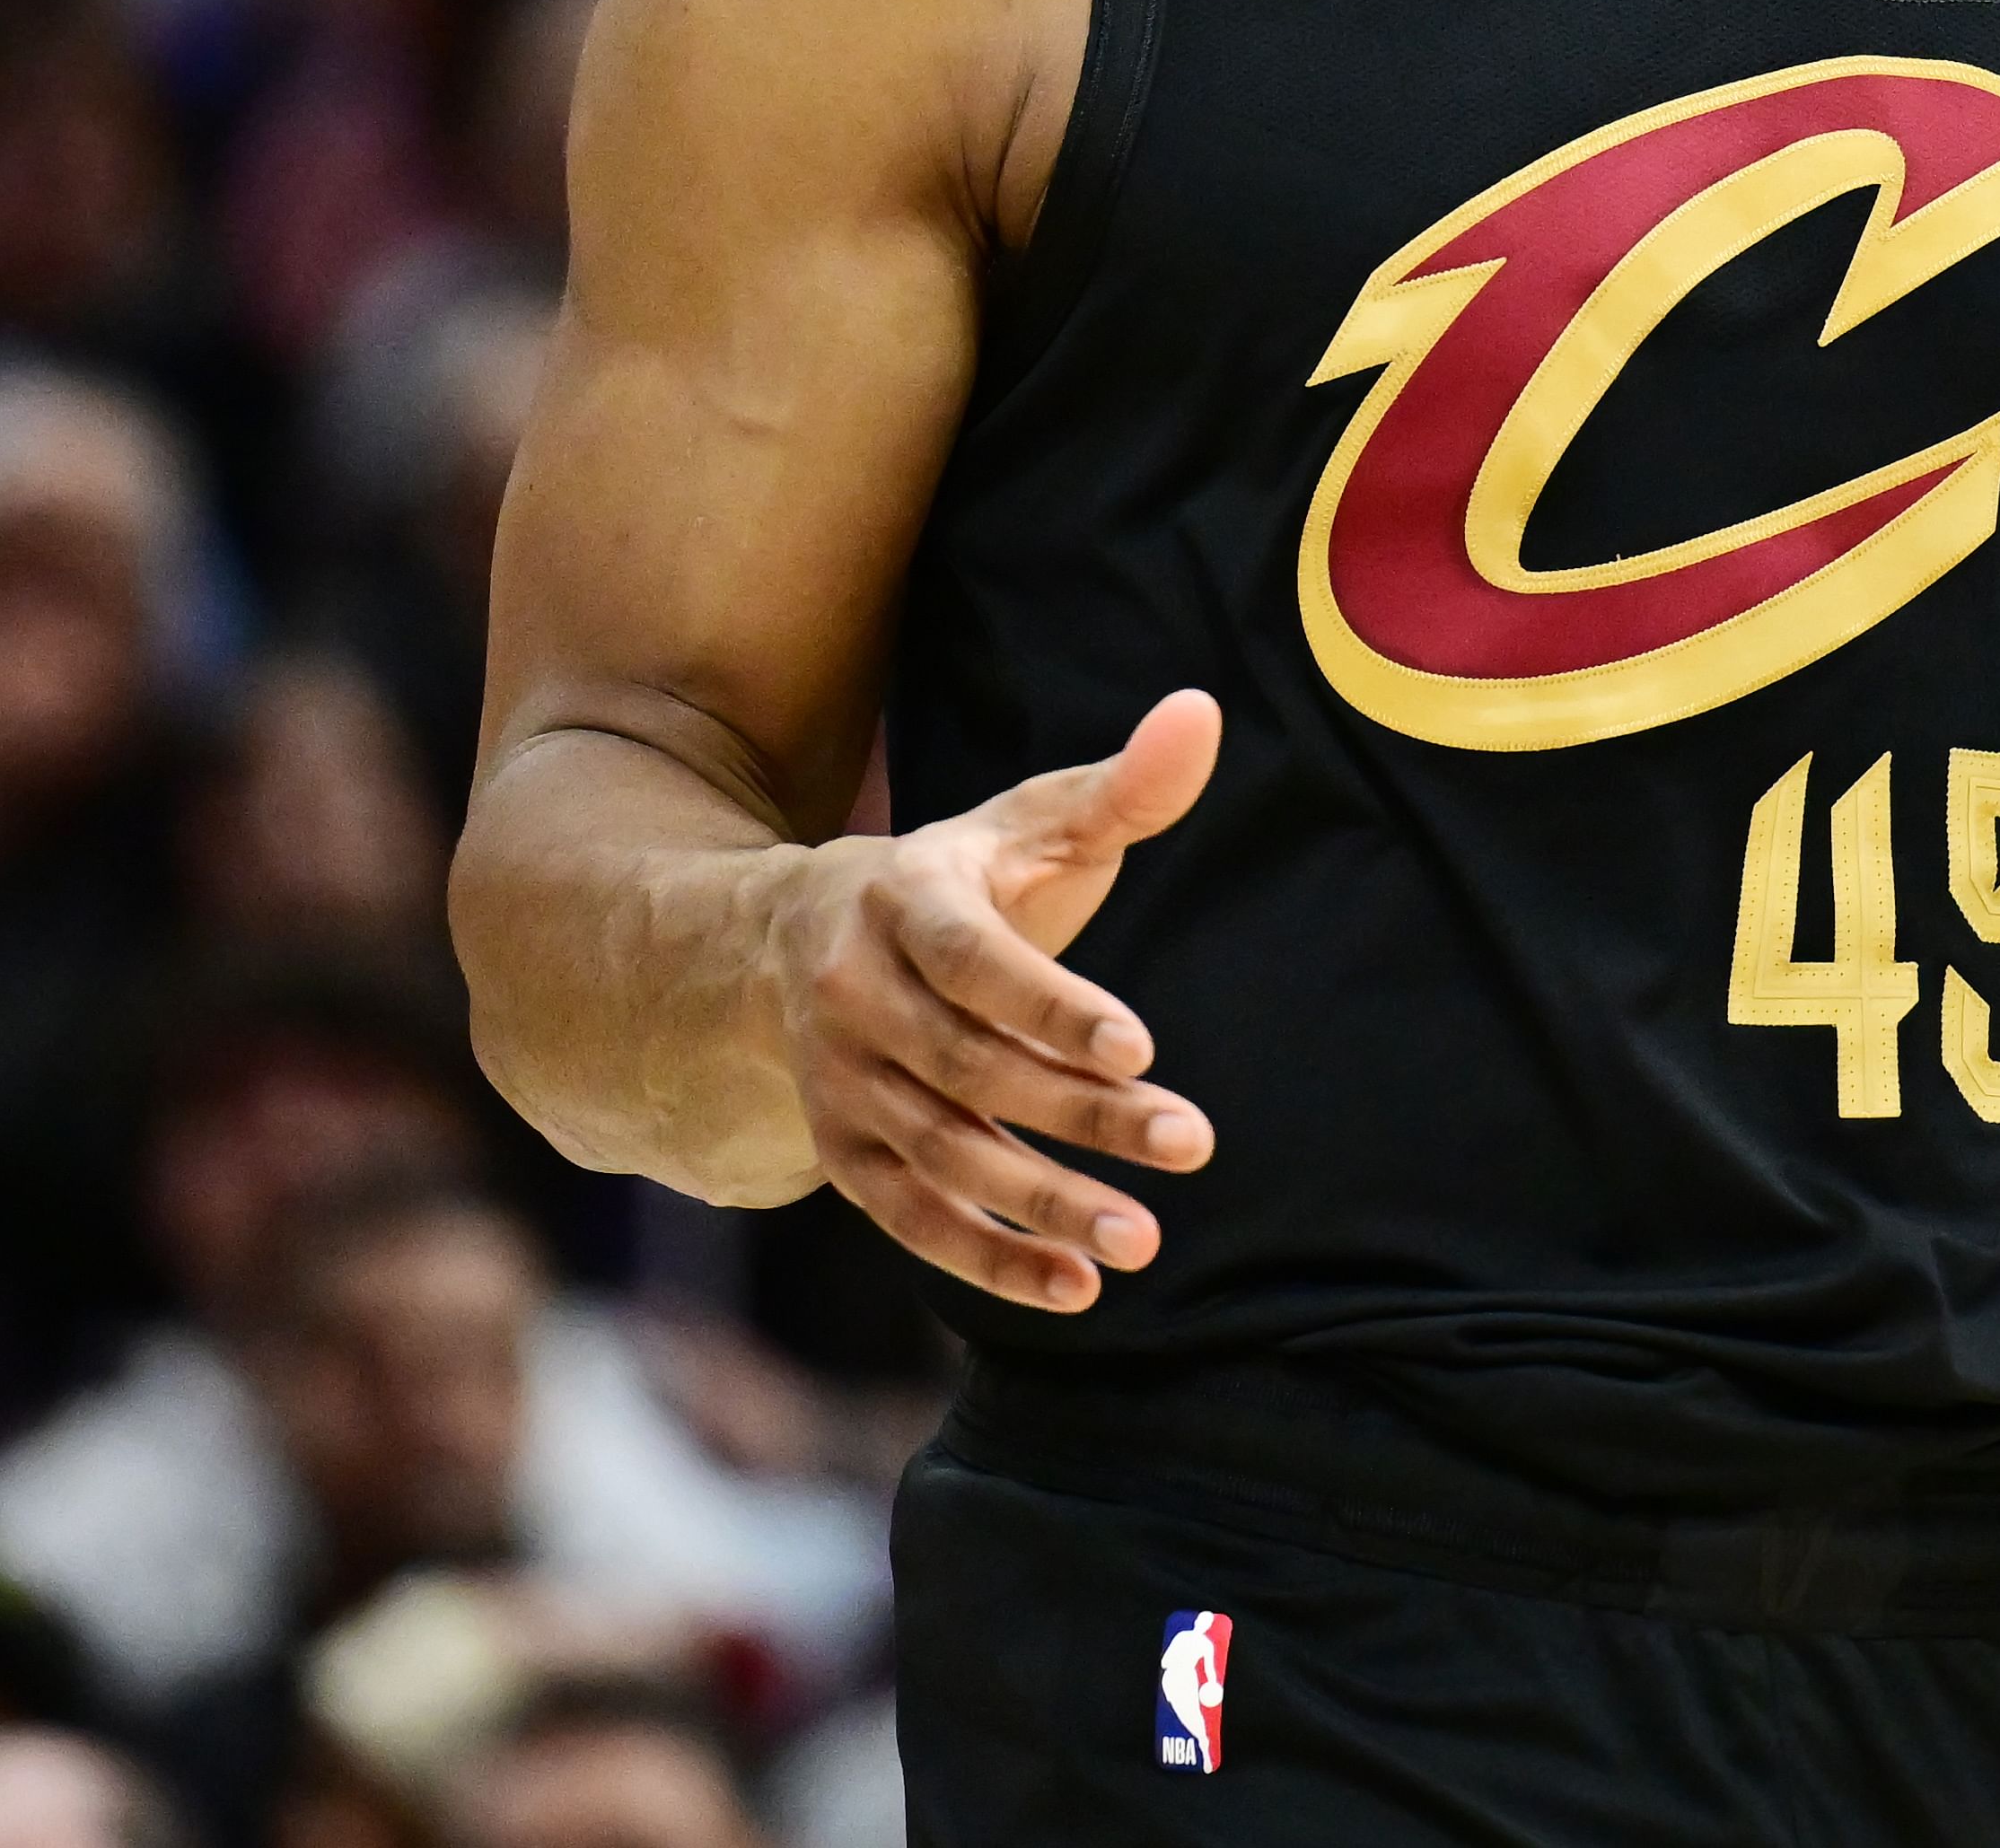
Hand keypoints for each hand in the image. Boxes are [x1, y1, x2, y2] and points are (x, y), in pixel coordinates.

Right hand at [772, 689, 1220, 1309]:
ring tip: (1145, 1239)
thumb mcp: (1028, 822)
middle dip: (1081, 1114)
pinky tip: (1075, 1287)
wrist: (795, 942)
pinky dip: (987, 1259)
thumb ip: (1122, 786)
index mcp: (902, 902)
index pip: (974, 961)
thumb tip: (1203, 711)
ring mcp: (839, 1083)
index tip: (1139, 1044)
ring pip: (941, 1153)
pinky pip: (909, 1219)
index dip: (1051, 1004)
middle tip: (1189, 1145)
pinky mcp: (841, 1154)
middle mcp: (853, 996)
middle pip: (971, 1068)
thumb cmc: (958, 878)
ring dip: (1040, 1202)